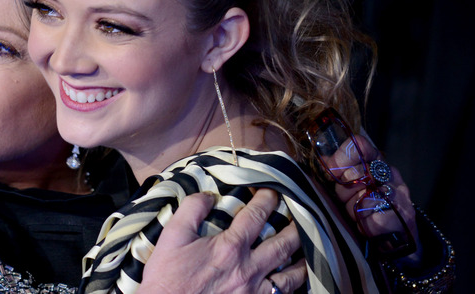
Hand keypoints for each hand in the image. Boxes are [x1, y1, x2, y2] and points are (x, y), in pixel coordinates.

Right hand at [138, 189, 305, 293]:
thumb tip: (208, 195)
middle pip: (284, 243)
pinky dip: (294, 286)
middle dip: (296, 226)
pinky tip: (295, 280)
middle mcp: (248, 269)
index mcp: (230, 247)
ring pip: (292, 275)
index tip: (273, 190)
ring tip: (307, 248)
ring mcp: (254, 292)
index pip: (257, 216)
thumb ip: (191, 210)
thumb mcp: (172, 236)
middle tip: (303, 215)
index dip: (268, 199)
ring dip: (302, 259)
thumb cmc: (168, 277)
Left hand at [332, 135, 420, 263]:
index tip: (333, 172)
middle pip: (356, 173)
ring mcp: (399, 194)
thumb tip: (323, 159)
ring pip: (364, 197)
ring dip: (354, 210)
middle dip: (344, 191)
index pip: (359, 146)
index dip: (341, 158)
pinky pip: (375, 218)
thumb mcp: (351, 187)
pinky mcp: (403, 217)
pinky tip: (368, 226)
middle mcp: (390, 174)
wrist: (397, 236)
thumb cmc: (368, 208)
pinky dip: (367, 225)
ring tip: (359, 215)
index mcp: (376, 162)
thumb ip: (340, 172)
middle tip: (348, 201)